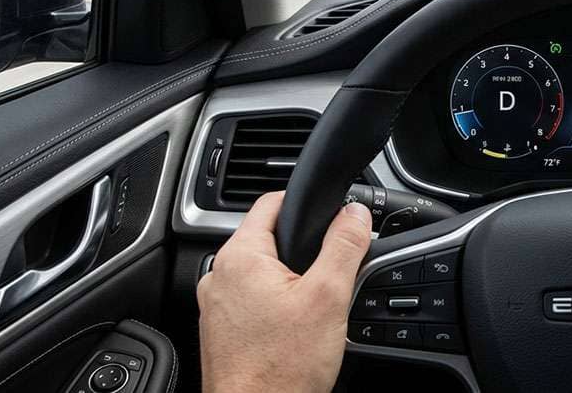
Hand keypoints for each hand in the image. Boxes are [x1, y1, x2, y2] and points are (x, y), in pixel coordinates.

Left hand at [197, 191, 372, 392]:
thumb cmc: (281, 370)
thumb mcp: (328, 297)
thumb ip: (344, 246)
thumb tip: (355, 213)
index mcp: (240, 257)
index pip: (272, 202)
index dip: (307, 203)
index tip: (331, 216)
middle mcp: (219, 277)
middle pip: (269, 239)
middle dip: (303, 250)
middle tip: (331, 273)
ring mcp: (216, 306)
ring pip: (262, 273)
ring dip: (290, 280)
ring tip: (314, 307)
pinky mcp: (221, 331)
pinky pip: (253, 301)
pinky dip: (276, 306)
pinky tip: (295, 330)